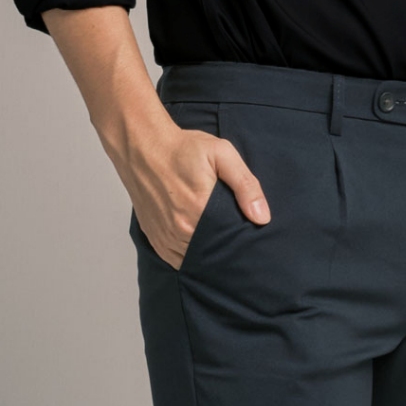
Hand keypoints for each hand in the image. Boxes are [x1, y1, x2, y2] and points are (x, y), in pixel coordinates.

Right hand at [119, 118, 270, 270]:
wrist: (143, 145)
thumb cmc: (183, 148)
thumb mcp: (222, 154)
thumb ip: (245, 185)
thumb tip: (262, 217)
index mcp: (199, 211)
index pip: (230, 243)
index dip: (241, 242)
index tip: (248, 237)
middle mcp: (179, 229)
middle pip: (212, 254)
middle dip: (225, 250)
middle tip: (235, 237)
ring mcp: (164, 236)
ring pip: (193, 260)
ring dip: (206, 255)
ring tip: (218, 241)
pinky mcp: (153, 237)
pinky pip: (175, 259)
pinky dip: (188, 255)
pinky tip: (198, 243)